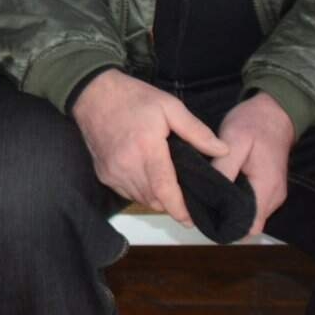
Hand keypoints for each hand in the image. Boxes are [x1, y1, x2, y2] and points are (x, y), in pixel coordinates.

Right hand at [69, 70, 229, 227]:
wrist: (91, 93)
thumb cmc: (133, 97)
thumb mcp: (169, 106)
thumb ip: (196, 131)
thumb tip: (222, 150)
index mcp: (147, 149)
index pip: (165, 191)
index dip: (180, 210)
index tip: (192, 220)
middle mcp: (128, 166)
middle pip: (155, 200)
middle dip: (171, 204)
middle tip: (185, 198)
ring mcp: (113, 172)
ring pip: (141, 198)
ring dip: (156, 198)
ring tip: (168, 187)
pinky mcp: (103, 174)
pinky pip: (126, 193)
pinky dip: (140, 191)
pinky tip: (147, 177)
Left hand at [212, 92, 295, 237]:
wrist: (274, 112)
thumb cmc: (254, 123)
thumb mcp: (234, 140)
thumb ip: (224, 168)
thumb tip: (209, 194)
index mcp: (267, 187)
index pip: (249, 225)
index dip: (227, 225)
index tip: (203, 215)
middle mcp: (273, 197)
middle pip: (248, 223)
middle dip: (224, 218)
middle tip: (198, 204)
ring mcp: (272, 194)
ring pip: (248, 214)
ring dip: (229, 209)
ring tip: (205, 196)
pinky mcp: (267, 187)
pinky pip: (250, 203)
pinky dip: (235, 200)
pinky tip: (218, 188)